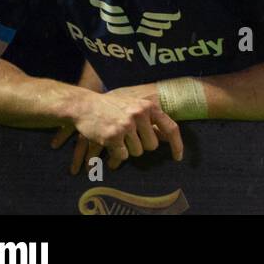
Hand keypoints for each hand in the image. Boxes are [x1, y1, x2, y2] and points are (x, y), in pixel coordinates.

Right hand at [52, 86, 183, 174]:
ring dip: (127, 149)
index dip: (177, 144)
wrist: (85, 105)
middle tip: (128, 137)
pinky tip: (109, 141)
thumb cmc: (112, 108)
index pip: (171, 128)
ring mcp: (126, 125)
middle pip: (152, 146)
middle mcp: (140, 114)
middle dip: (141, 146)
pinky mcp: (113, 136)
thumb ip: (151, 120)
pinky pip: (122, 155)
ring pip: (137, 152)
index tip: (178, 158)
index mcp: (149, 107)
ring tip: (117, 137)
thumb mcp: (135, 107)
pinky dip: (116, 154)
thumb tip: (167, 138)